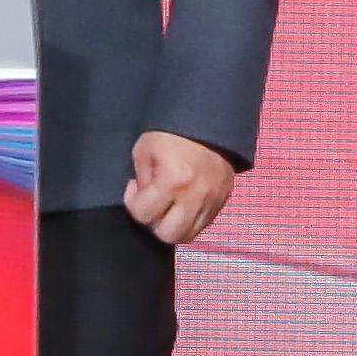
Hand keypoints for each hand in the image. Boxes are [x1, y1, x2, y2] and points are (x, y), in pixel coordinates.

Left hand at [124, 129, 237, 246]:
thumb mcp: (145, 149)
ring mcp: (212, 200)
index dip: (133, 202)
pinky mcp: (223, 200)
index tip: (134, 186)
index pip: (144, 215)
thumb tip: (143, 197)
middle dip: (155, 221)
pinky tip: (183, 201)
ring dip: (174, 224)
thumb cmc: (172, 131)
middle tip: (153, 201)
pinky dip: (190, 219)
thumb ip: (141, 179)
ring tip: (169, 204)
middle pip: (168, 235)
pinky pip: (204, 225)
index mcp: (173, 180)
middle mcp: (195, 196)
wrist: (210, 120)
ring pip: (188, 235)